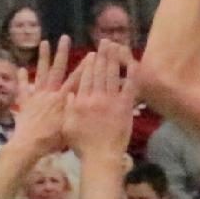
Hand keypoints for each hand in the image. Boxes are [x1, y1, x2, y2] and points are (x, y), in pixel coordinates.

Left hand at [11, 37, 75, 154]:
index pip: (75, 79)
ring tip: (44, 42)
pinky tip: (21, 69)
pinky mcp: (25, 102)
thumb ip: (75, 110)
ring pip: (40, 72)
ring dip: (42, 57)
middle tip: (64, 38)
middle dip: (62, 53)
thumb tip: (84, 98)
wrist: (29, 145)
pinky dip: (22, 79)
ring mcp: (36, 96)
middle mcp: (49, 93)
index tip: (91, 54)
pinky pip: (23, 88)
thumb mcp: (69, 126)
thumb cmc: (51, 140)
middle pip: (57, 69)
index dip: (84, 67)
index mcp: (61, 99)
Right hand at [62, 43, 135, 160]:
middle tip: (105, 42)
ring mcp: (111, 101)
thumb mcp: (68, 126)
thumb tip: (69, 93)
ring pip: (112, 75)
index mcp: (81, 101)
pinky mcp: (124, 107)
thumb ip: (68, 108)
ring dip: (113, 59)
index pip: (85, 77)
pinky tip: (132, 63)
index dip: (89, 63)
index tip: (92, 53)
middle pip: (98, 72)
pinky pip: (128, 88)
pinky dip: (130, 75)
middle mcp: (96, 97)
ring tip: (115, 46)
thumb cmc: (82, 146)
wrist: (101, 157)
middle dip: (102, 55)